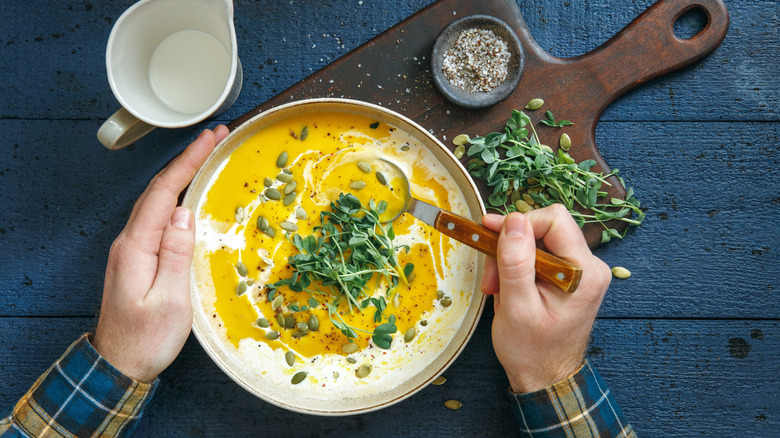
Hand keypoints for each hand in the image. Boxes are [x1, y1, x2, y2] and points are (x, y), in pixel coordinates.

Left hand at [93, 126, 228, 382]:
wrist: (118, 365)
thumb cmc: (146, 339)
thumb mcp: (170, 301)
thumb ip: (175, 254)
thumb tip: (184, 213)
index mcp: (136, 247)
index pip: (163, 192)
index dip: (188, 162)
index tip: (211, 138)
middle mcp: (129, 242)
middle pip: (158, 189)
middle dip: (186, 160)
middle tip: (215, 138)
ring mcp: (130, 249)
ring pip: (157, 201)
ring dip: (181, 175)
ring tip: (206, 157)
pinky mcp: (137, 259)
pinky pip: (157, 217)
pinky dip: (175, 197)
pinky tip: (189, 196)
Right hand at [481, 205, 611, 392]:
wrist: (544, 377)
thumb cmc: (532, 351)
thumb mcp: (516, 306)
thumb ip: (515, 261)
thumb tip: (513, 220)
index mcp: (584, 272)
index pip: (554, 219)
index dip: (519, 223)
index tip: (491, 236)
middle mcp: (588, 266)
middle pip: (544, 228)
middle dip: (510, 246)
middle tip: (491, 275)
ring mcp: (579, 271)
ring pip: (537, 241)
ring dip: (509, 259)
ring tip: (496, 288)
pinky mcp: (567, 277)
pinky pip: (538, 256)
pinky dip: (516, 267)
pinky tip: (507, 288)